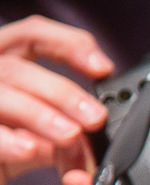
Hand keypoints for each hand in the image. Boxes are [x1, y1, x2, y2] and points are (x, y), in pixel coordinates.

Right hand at [0, 15, 111, 184]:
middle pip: (17, 68)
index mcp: (4, 63)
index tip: (104, 68)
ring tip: (70, 135)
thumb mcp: (43, 133)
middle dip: (62, 92)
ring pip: (1, 93)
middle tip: (94, 118)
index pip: (32, 34)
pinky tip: (30, 149)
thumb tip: (99, 131)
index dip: (69, 44)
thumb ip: (69, 126)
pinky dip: (8, 140)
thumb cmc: (8, 148)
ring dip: (39, 115)